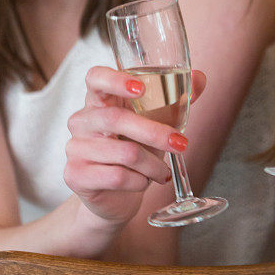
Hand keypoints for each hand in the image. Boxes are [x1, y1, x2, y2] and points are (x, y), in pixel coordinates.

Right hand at [64, 66, 205, 224]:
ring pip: (123, 152)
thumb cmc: (136, 148)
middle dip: (155, 132)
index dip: (115, 79)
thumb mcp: (157, 122)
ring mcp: (75, 147)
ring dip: (153, 165)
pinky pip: (116, 176)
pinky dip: (139, 181)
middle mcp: (82, 119)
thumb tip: (199, 78)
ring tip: (164, 173)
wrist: (116, 197)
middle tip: (181, 143)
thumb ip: (177, 98)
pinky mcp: (75, 175)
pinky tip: (144, 182)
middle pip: (116, 118)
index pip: (95, 77)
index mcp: (100, 99)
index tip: (141, 88)